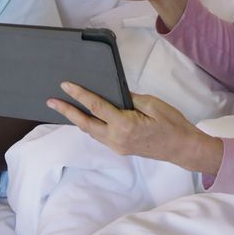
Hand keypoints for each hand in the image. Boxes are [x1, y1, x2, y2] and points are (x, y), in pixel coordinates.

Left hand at [48, 82, 220, 172]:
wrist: (183, 148)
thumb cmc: (172, 124)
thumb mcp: (152, 104)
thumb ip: (130, 98)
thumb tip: (114, 93)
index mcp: (124, 125)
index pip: (95, 107)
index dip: (79, 95)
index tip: (65, 85)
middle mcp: (116, 138)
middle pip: (85, 123)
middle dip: (67, 111)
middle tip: (51, 101)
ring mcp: (117, 146)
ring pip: (91, 132)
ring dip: (76, 119)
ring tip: (63, 108)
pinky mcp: (120, 149)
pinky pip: (99, 136)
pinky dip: (90, 126)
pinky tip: (85, 118)